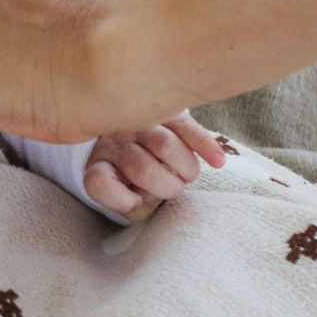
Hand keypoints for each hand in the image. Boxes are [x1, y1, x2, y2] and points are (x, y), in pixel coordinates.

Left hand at [79, 118, 226, 216]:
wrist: (131, 135)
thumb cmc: (132, 179)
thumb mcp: (123, 196)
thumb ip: (129, 202)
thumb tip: (141, 198)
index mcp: (98, 164)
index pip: (99, 184)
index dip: (123, 200)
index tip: (136, 201)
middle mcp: (115, 141)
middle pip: (143, 170)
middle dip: (166, 188)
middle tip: (170, 188)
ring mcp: (139, 123)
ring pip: (165, 146)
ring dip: (184, 170)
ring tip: (185, 175)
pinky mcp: (167, 113)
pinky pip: (187, 127)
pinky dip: (205, 146)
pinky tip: (218, 162)